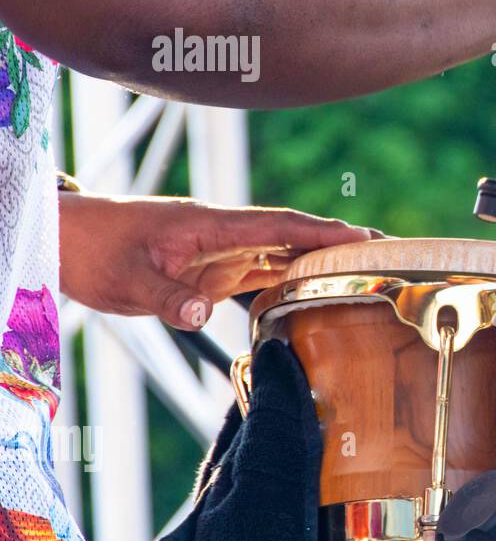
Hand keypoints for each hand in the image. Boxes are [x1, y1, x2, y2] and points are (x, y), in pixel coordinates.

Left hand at [58, 194, 376, 329]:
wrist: (66, 239)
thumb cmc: (94, 251)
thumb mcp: (125, 281)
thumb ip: (167, 297)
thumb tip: (202, 315)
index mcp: (208, 225)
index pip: (276, 225)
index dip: (320, 231)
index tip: (361, 237)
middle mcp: (222, 233)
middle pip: (290, 234)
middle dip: (336, 240)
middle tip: (384, 250)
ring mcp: (218, 248)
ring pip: (279, 251)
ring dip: (319, 257)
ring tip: (363, 269)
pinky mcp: (210, 265)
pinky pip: (259, 268)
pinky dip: (290, 274)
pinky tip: (314, 287)